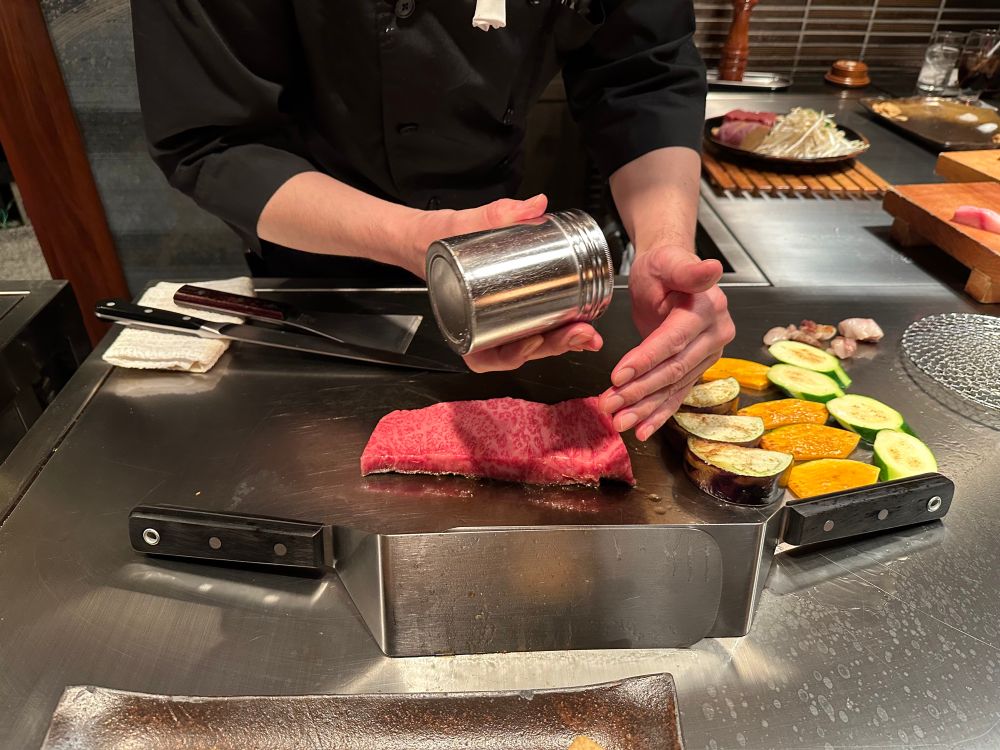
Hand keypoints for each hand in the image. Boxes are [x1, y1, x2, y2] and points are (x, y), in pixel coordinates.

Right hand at [414, 193, 602, 372]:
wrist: (429, 237)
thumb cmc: (437, 241)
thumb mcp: (460, 226)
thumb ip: (497, 214)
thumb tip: (535, 206)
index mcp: (461, 321)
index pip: (485, 355)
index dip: (511, 354)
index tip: (531, 341)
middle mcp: (481, 328)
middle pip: (519, 351)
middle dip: (553, 345)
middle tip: (577, 331)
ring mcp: (500, 321)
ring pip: (533, 344)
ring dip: (563, 340)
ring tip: (586, 329)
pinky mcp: (515, 309)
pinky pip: (537, 325)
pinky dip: (560, 327)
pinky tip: (581, 321)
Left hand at [599, 248, 734, 440]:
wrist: (669, 274)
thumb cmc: (664, 266)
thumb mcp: (669, 261)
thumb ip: (688, 269)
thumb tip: (711, 268)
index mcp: (707, 310)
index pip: (673, 341)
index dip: (645, 360)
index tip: (617, 375)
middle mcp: (714, 334)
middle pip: (673, 369)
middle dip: (639, 390)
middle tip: (610, 404)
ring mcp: (709, 354)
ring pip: (673, 386)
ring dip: (645, 407)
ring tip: (619, 421)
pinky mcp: (698, 367)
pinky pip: (677, 392)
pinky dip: (658, 412)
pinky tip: (641, 428)